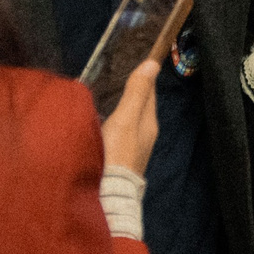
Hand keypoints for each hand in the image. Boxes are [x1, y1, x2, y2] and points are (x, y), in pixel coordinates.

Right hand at [99, 59, 161, 176]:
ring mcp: (132, 147)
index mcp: (148, 123)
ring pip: (129, 119)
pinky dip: (112, 121)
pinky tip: (100, 121)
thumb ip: (136, 93)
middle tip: (120, 74)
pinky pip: (119, 132)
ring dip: (121, 106)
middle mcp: (144, 134)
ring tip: (107, 94)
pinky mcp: (120, 157)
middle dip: (132, 91)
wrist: (108, 193)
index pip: (149, 93)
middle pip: (140, 106)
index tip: (137, 60)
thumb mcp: (126, 118)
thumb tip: (153, 64)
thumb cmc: (117, 154)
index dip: (144, 76)